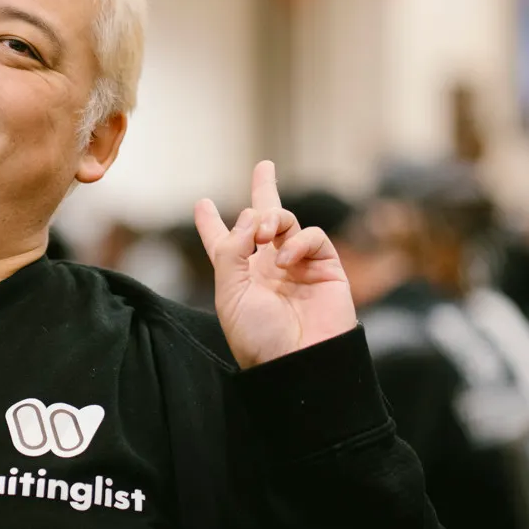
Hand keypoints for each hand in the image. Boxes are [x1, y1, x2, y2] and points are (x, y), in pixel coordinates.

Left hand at [194, 161, 355, 368]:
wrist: (299, 362)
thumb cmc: (259, 336)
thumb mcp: (229, 294)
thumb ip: (231, 251)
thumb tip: (248, 216)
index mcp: (238, 275)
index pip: (223, 243)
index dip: (211, 224)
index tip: (203, 204)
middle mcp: (266, 267)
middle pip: (263, 221)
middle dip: (264, 193)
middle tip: (264, 166)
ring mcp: (298, 266)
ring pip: (287, 222)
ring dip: (272, 218)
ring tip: (264, 232)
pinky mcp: (326, 268)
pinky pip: (313, 238)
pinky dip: (299, 241)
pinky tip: (286, 258)